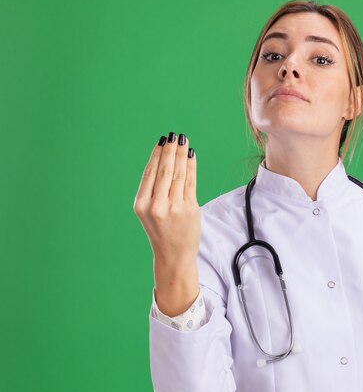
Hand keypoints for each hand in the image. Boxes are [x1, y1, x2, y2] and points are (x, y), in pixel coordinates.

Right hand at [133, 132, 199, 264]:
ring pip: (178, 174)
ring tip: (184, 142)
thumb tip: (164, 158)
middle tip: (176, 135)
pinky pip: (190, 182)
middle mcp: (156, 206)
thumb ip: (154, 189)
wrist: (173, 256)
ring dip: (182, 155)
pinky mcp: (190, 210)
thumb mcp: (150, 211)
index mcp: (141, 204)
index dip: (157, 154)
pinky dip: (191, 167)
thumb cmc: (162, 231)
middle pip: (164, 170)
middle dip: (171, 150)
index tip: (163, 140)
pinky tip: (191, 156)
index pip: (150, 173)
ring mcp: (174, 208)